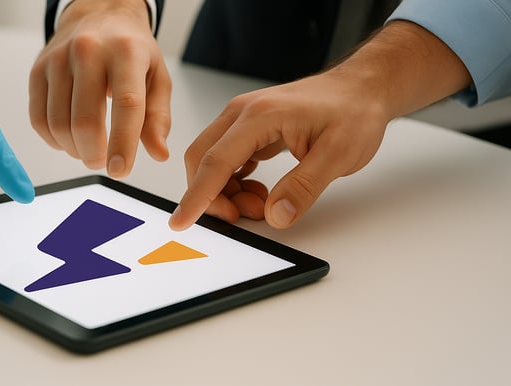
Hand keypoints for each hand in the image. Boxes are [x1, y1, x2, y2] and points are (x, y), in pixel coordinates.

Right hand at [29, 0, 171, 177]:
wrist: (97, 15)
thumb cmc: (131, 50)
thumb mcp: (157, 77)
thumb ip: (158, 117)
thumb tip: (159, 153)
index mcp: (126, 52)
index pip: (126, 105)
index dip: (123, 144)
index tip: (121, 171)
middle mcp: (88, 51)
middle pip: (85, 121)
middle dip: (94, 154)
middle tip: (104, 163)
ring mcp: (58, 59)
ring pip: (58, 124)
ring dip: (74, 150)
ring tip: (88, 151)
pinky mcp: (38, 70)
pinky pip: (38, 119)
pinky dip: (54, 140)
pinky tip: (69, 140)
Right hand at [168, 72, 388, 229]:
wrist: (363, 89)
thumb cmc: (354, 111)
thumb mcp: (339, 154)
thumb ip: (304, 187)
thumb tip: (276, 215)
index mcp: (260, 115)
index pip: (216, 161)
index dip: (197, 196)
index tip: (182, 222)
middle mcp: (243, 113)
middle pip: (202, 160)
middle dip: (212, 197)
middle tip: (244, 217)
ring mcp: (243, 120)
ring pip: (212, 162)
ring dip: (225, 192)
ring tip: (261, 205)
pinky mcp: (249, 129)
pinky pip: (226, 160)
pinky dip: (233, 183)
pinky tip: (259, 192)